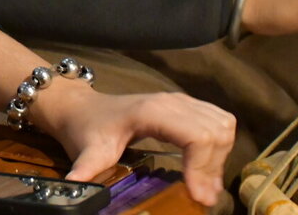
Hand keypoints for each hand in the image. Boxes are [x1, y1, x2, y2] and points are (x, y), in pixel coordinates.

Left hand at [33, 83, 233, 206]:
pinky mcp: (185, 105)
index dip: (202, 167)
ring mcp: (180, 100)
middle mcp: (171, 102)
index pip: (195, 136)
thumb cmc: (86, 128)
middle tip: (202, 197)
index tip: (197, 195)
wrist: (81, 108)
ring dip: (220, 158)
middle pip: (214, 132)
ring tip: (206, 186)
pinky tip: (208, 167)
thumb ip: (87, 169)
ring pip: (222, 126)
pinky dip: (220, 146)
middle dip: (213, 168)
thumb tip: (75, 186)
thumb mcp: (86, 150)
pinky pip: (218, 121)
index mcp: (151, 111)